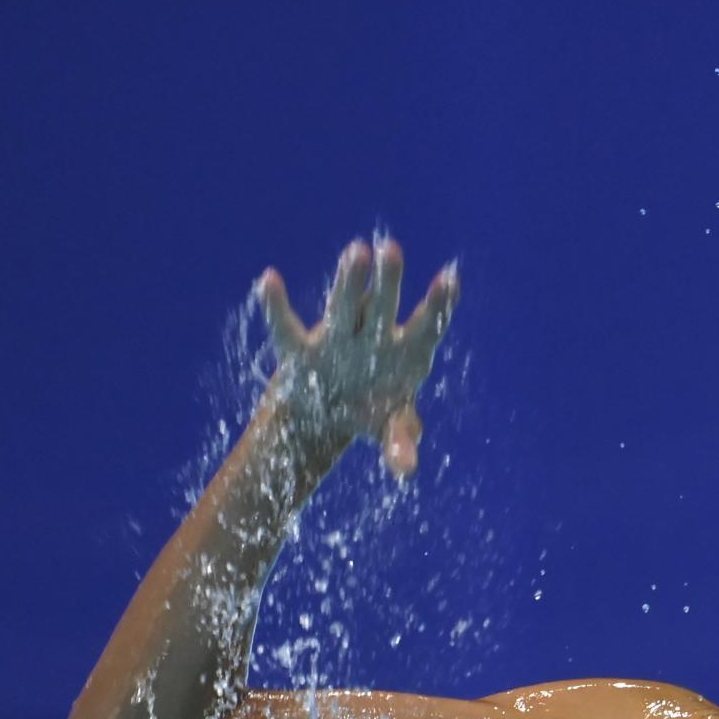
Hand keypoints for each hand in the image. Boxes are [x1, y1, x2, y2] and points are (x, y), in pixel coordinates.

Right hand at [255, 237, 457, 477]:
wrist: (333, 416)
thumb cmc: (375, 413)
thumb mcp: (391, 431)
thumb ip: (400, 445)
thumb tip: (405, 469)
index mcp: (408, 352)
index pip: (428, 324)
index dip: (439, 305)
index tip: (450, 279)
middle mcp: (374, 336)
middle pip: (383, 305)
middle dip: (388, 281)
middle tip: (390, 249)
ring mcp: (339, 338)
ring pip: (343, 305)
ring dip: (348, 281)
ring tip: (355, 251)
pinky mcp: (303, 349)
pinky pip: (285, 327)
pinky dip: (274, 306)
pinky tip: (268, 280)